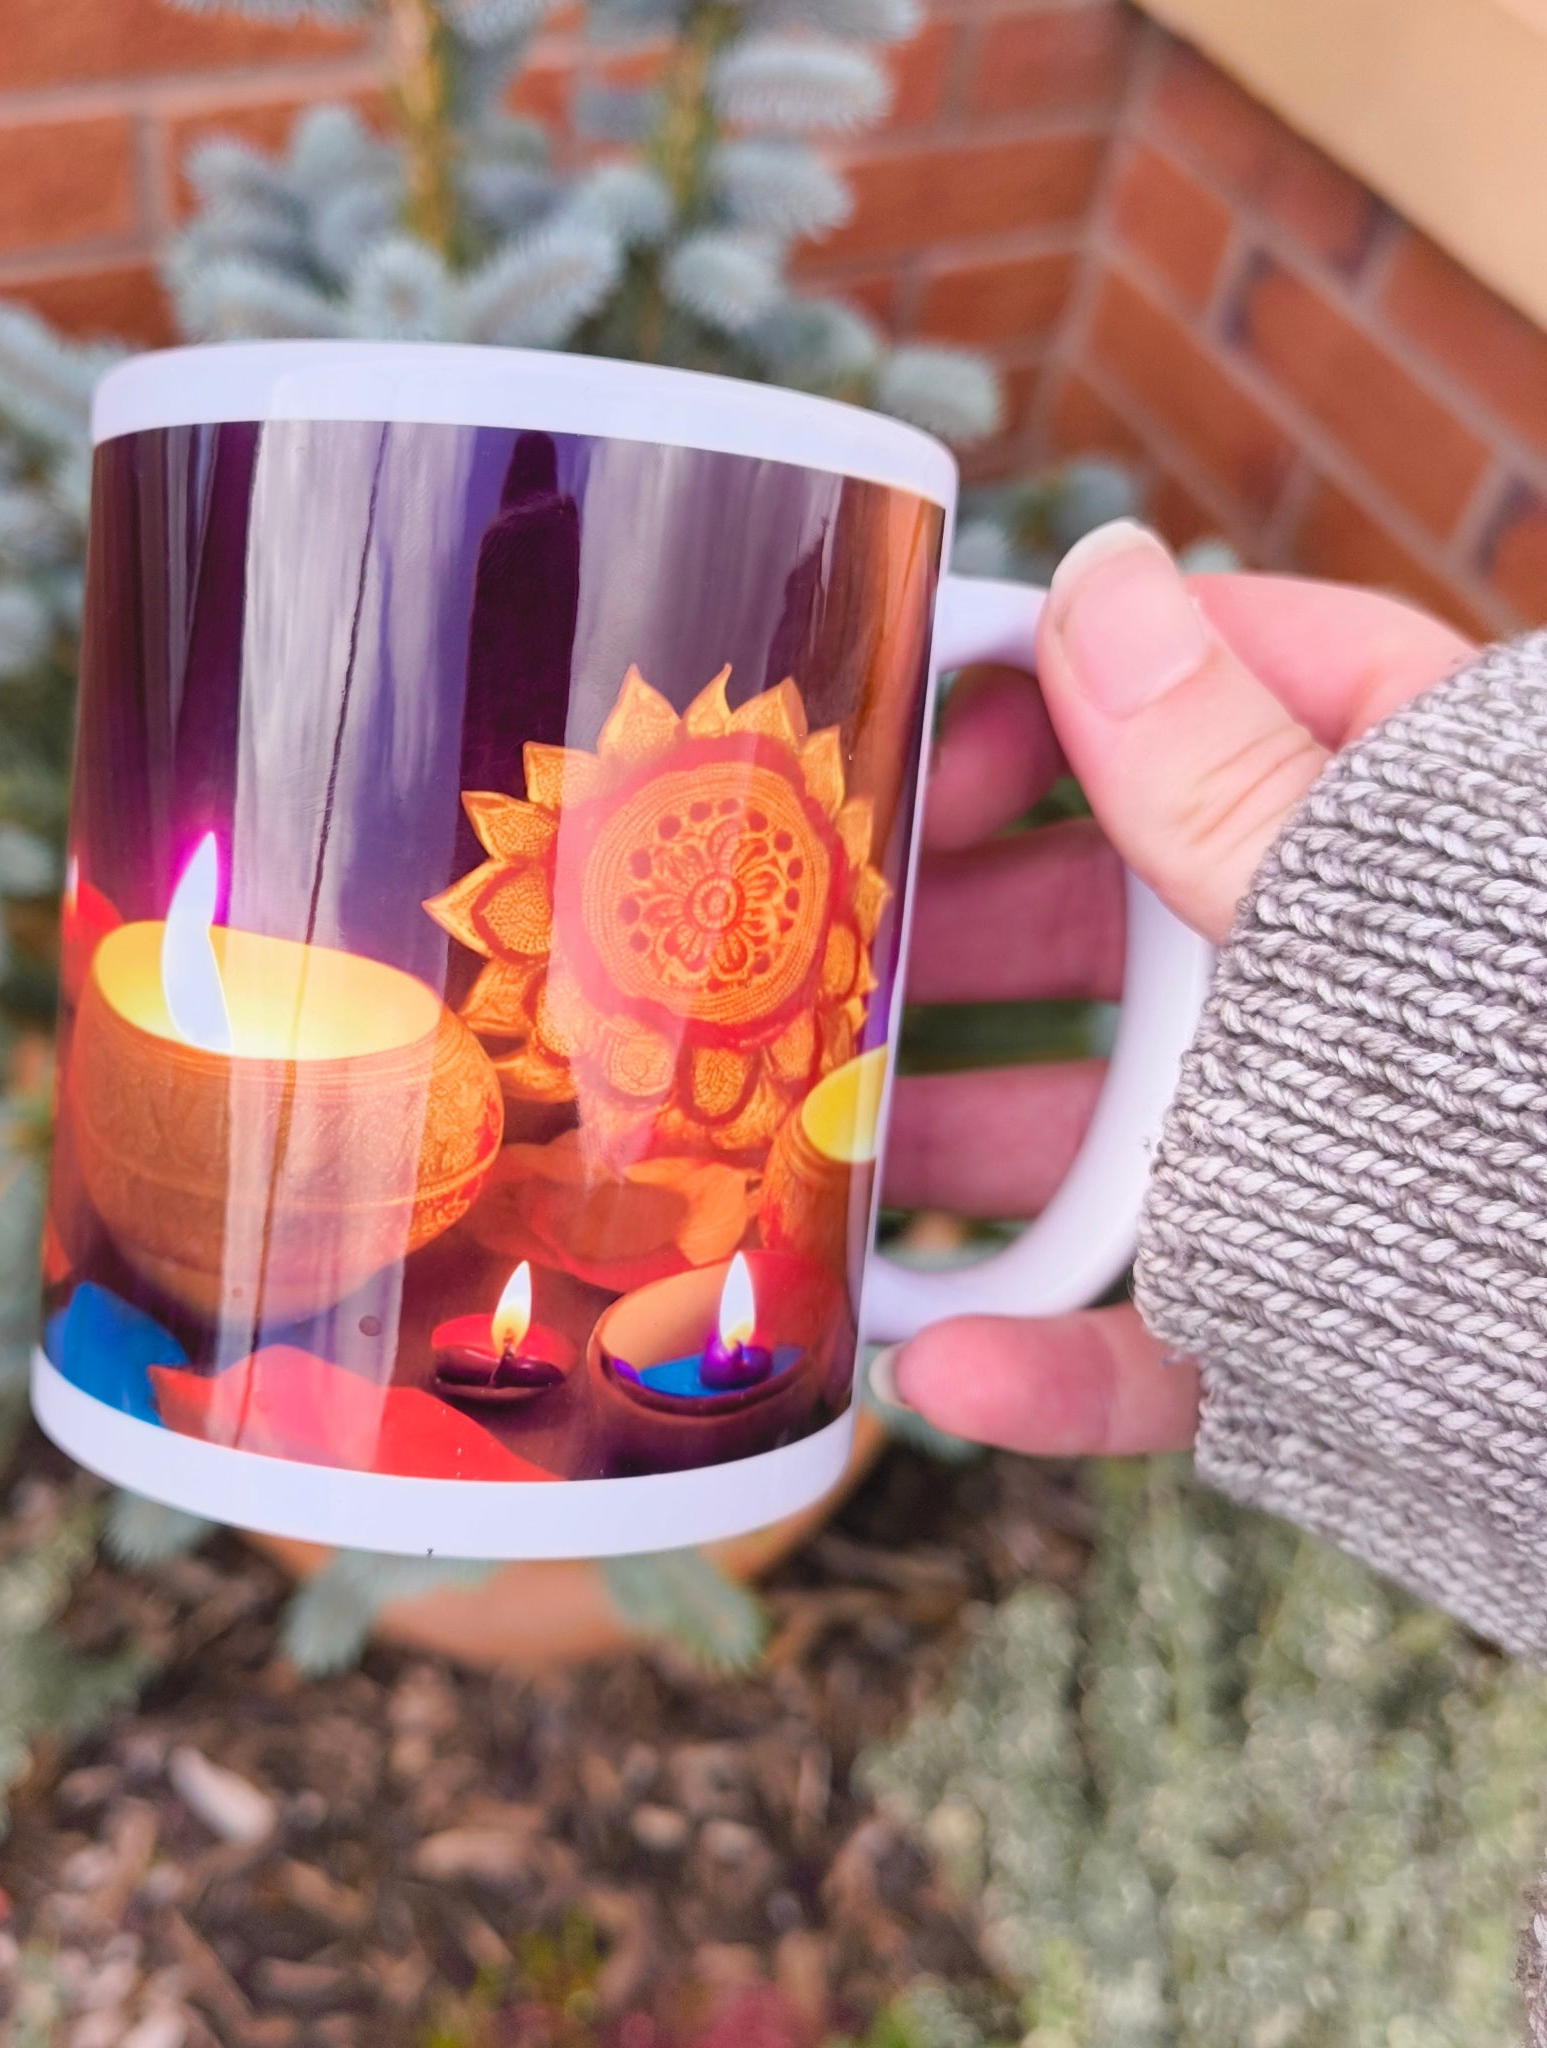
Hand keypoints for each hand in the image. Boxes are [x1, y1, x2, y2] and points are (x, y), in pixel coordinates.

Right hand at [879, 520, 1477, 1454]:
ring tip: (811, 1155)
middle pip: (1108, 925)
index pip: (1218, 689)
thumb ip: (1220, 770)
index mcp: (1398, 835)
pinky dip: (1045, 1360)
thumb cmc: (1531, 1060)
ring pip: (1100, 1134)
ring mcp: (1320, 1150)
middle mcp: (1342, 979)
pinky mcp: (1305, 1317)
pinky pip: (1161, 1339)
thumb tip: (1097, 572)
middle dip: (950, 940)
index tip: (928, 749)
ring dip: (949, 1151)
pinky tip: (937, 1367)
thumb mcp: (1358, 908)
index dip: (1056, 691)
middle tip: (818, 943)